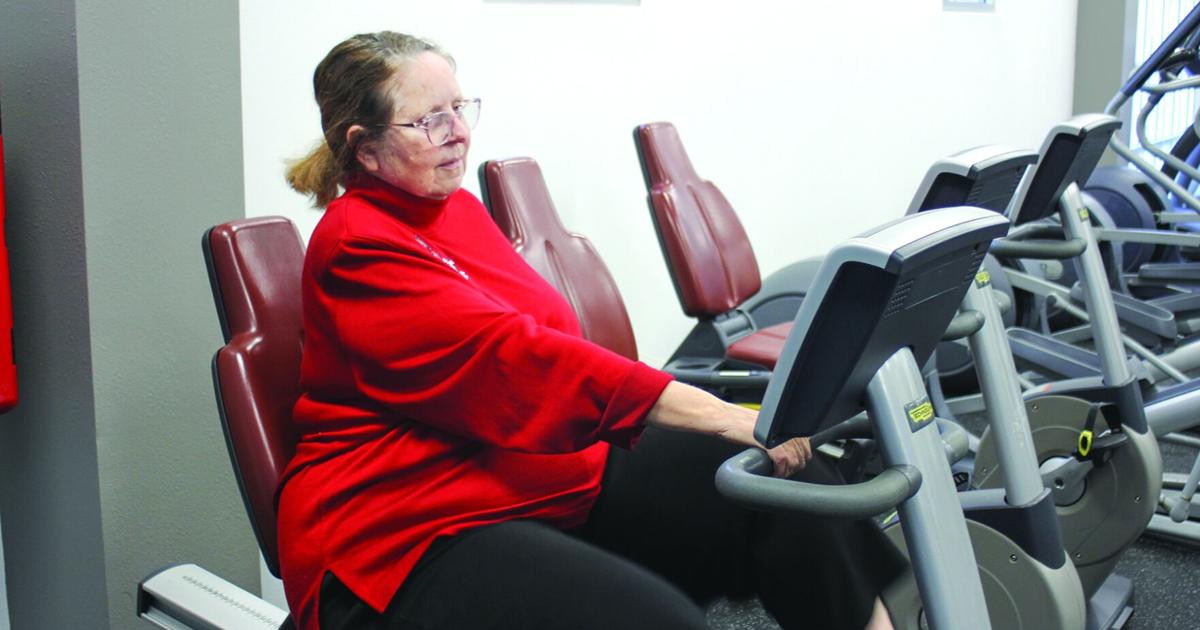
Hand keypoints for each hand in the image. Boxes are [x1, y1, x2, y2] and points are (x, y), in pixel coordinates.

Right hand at [645, 382, 811, 477]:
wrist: (720, 418)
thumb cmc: (735, 423)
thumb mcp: (759, 428)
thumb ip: (773, 436)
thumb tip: (783, 448)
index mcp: (782, 423)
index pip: (805, 443)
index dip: (802, 457)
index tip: (792, 465)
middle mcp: (781, 426)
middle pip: (802, 453)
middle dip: (795, 466)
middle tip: (782, 471)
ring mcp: (774, 433)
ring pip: (794, 458)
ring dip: (787, 470)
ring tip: (777, 473)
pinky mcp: (765, 440)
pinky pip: (782, 459)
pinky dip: (779, 469)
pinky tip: (772, 472)